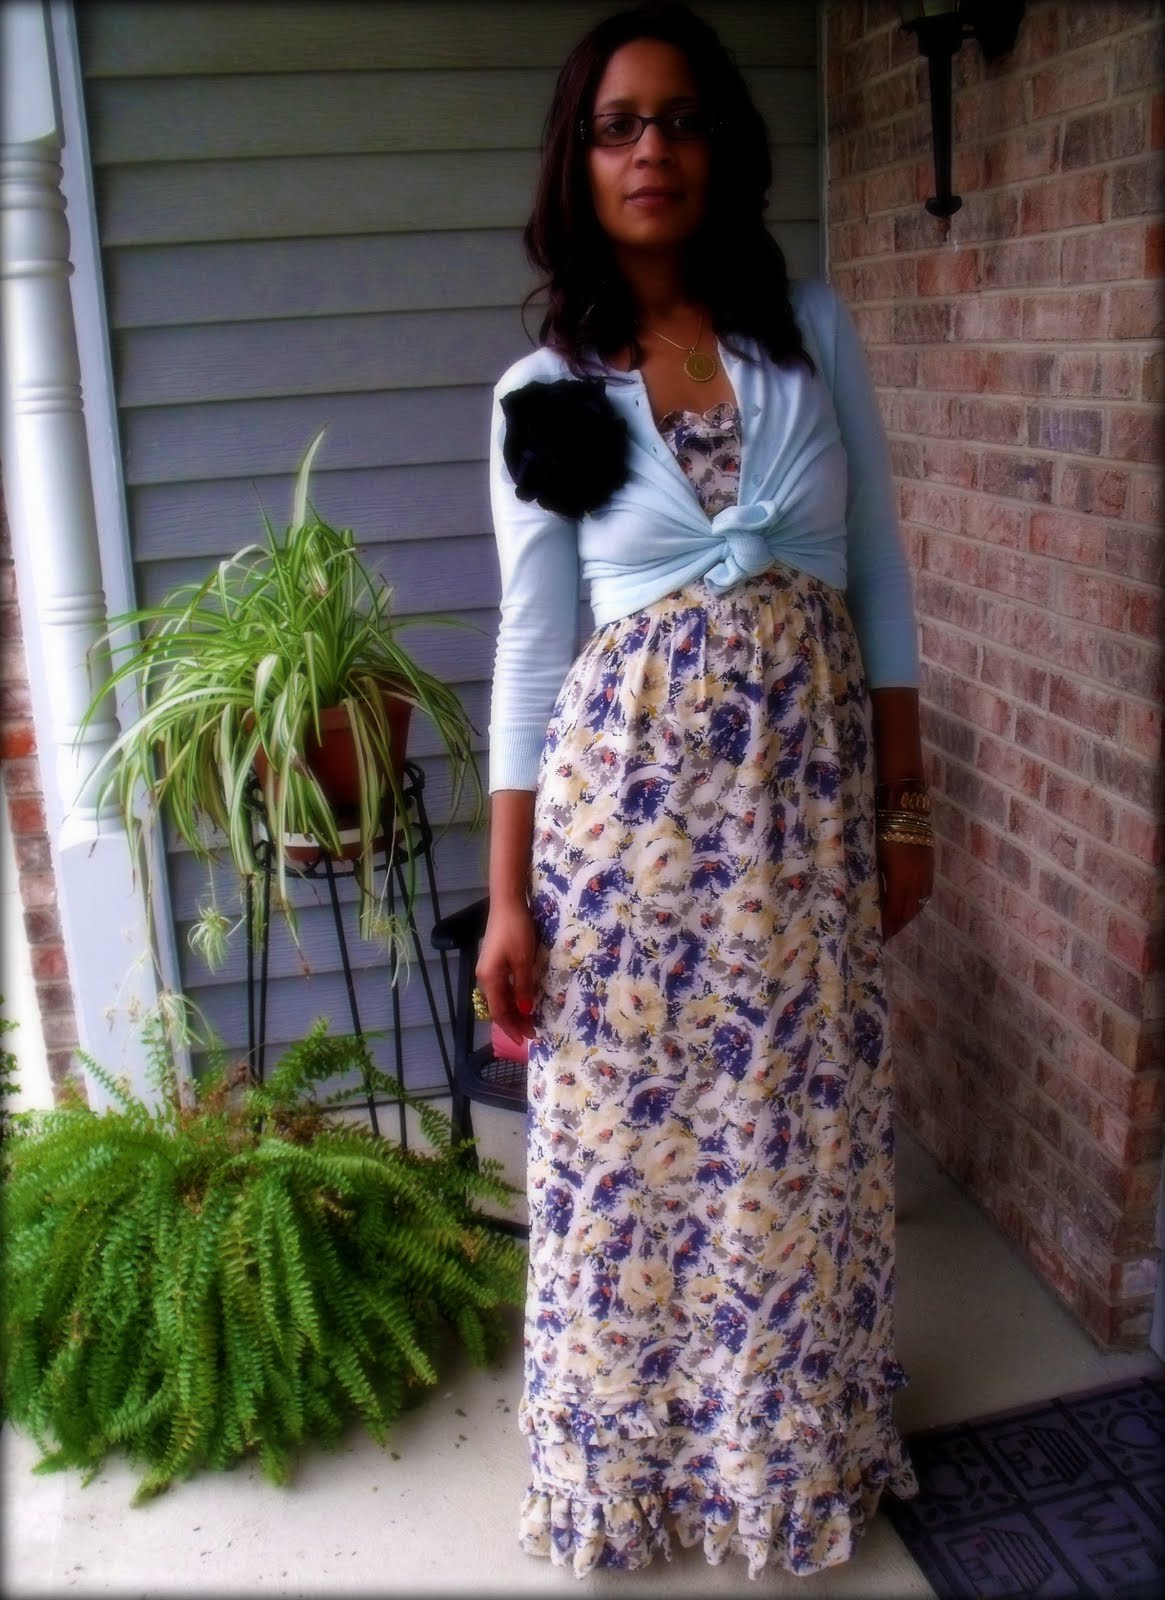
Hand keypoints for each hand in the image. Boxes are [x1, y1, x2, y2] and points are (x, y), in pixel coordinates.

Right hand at [476, 900, 538, 1047]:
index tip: (526, 1040)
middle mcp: (484, 977)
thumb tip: (525, 1010)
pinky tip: (521, 1000)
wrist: (507, 904)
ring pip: (500, 998)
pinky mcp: (493, 961)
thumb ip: (523, 987)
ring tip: (528, 1021)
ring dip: (513, 1011)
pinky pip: (501, 987)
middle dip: (513, 1022)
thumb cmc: (516, 931)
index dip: (512, 1027)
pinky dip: (511, 998)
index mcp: (489, 979)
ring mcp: (488, 969)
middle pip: (498, 1007)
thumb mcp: (524, 961)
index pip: (499, 1012)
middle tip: (532, 1033)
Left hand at [878, 839, 933, 939]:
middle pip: (907, 912)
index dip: (887, 927)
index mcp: (900, 881)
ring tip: (895, 924)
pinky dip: (915, 905)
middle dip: (896, 926)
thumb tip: (870, 900)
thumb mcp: (875, 859)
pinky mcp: (929, 869)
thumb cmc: (883, 833)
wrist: (907, 812)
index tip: (878, 938)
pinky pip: (924, 895)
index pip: (894, 912)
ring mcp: (925, 876)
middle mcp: (916, 882)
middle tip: (885, 935)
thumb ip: (875, 881)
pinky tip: (907, 906)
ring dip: (906, 917)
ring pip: (918, 905)